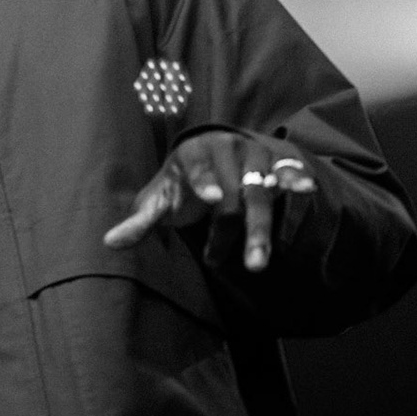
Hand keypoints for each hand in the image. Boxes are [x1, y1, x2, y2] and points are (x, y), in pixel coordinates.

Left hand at [103, 132, 314, 271]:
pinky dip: (297, 181)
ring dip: (263, 226)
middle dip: (236, 230)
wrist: (214, 155)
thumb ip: (141, 222)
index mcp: (193, 152)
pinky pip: (289, 172)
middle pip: (235, 191)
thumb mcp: (161, 199)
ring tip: (259, 263)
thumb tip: (109, 243)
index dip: (205, 181)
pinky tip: (307, 191)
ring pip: (263, 190)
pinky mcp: (278, 163)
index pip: (198, 166)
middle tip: (242, 267)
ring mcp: (255, 155)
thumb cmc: (182, 184)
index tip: (213, 198)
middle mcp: (227, 148)